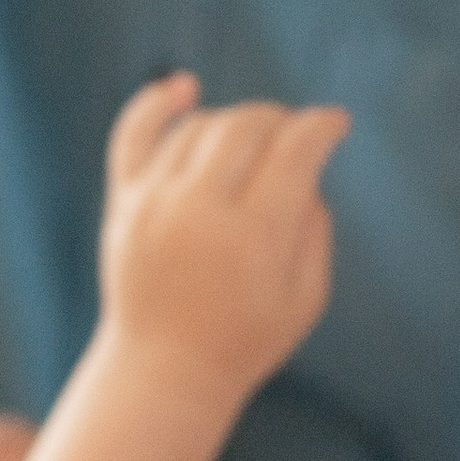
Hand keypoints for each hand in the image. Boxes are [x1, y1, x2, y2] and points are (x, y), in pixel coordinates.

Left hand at [97, 72, 349, 410]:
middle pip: (248, 126)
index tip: (336, 123)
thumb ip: (315, 227)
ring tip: (255, 144)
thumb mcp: (306, 296)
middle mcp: (199, 212)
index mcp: (254, 237)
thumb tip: (304, 170)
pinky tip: (185, 88)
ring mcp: (154, 203)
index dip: (323, 126)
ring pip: (201, 125)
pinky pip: (134, 133)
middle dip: (282, 120)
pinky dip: (158, 104)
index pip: (295, 150)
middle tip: (296, 136)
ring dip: (236, 122)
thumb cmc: (247, 337)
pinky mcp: (123, 203)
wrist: (164, 371)